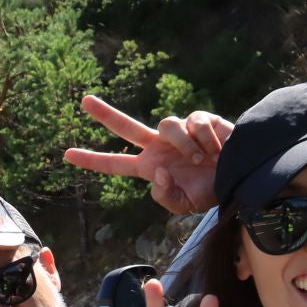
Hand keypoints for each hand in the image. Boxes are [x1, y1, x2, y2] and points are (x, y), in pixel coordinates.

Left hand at [63, 95, 232, 215]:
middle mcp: (158, 147)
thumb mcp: (184, 205)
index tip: (67, 154)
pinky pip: (194, 121)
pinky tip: (216, 148)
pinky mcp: (199, 119)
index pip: (115, 163)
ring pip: (166, 124)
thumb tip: (156, 171)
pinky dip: (205, 137)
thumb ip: (164, 195)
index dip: (92, 160)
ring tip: (201, 158)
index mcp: (150, 167)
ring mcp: (177, 132)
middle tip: (84, 101)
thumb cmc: (211, 191)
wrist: (239, 177)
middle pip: (126, 126)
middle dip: (105, 114)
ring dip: (184, 144)